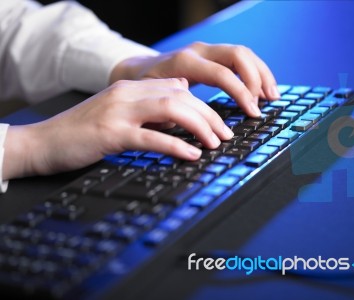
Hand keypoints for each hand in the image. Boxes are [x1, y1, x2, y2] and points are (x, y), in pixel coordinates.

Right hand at [3, 78, 233, 179]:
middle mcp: (127, 94)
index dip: (204, 105)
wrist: (42, 142)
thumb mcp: (117, 112)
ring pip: (171, 110)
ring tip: (215, 143)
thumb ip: (146, 105)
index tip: (219, 123)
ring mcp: (119, 112)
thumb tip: (180, 100)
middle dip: (209, 116)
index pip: (178, 88)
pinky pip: (151, 137)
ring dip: (199, 126)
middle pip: (180, 96)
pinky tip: (191, 154)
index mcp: (130, 88)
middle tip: (226, 135)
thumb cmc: (81, 131)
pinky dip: (176, 145)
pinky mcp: (111, 134)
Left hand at [110, 42, 279, 116]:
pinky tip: (261, 88)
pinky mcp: (211, 55)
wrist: (138, 69)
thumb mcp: (153, 99)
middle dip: (256, 80)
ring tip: (272, 95)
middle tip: (263, 104)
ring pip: (243, 53)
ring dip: (261, 73)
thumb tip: (195, 124)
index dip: (241, 92)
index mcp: (185, 63)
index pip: (222, 73)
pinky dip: (254, 72)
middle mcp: (199, 51)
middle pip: (238, 55)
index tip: (252, 112)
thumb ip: (173, 109)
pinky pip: (239, 58)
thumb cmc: (145, 87)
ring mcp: (206, 51)